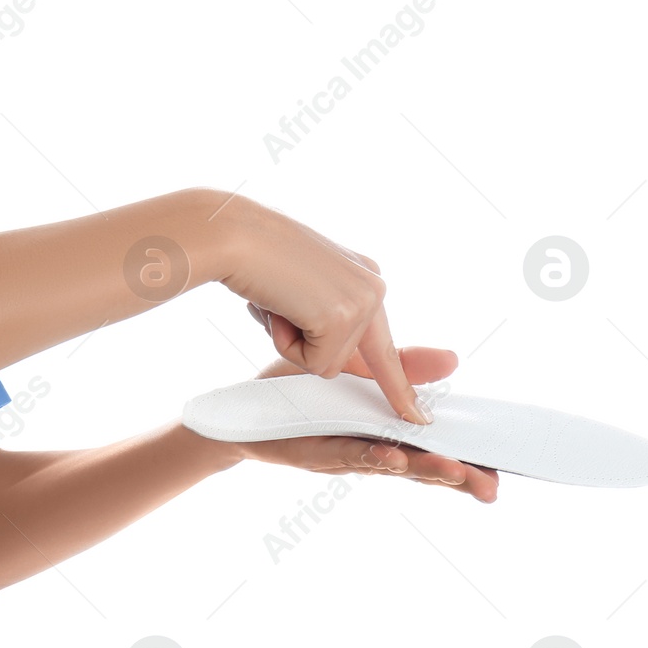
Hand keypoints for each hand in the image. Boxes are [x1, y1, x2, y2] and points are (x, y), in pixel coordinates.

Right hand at [211, 192, 427, 423]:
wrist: (231, 233)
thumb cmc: (250, 255)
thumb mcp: (299, 286)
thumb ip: (325, 314)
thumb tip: (341, 360)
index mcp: (364, 274)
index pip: (382, 339)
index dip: (397, 381)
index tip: (416, 413)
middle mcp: (373, 286)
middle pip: (347, 355)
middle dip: (312, 350)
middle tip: (286, 316)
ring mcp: (362, 302)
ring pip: (328, 364)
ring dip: (291, 342)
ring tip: (275, 301)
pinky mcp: (342, 318)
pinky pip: (313, 365)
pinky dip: (285, 345)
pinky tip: (276, 306)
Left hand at [237, 343, 499, 502]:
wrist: (244, 409)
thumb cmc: (300, 393)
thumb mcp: (357, 370)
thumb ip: (403, 367)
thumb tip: (455, 359)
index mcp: (386, 429)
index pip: (435, 448)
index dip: (469, 458)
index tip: (505, 466)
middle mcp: (371, 446)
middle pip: (421, 466)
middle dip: (457, 476)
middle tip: (493, 485)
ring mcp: (344, 453)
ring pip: (391, 466)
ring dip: (423, 471)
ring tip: (455, 473)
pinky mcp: (314, 453)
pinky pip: (347, 456)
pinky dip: (371, 458)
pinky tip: (393, 459)